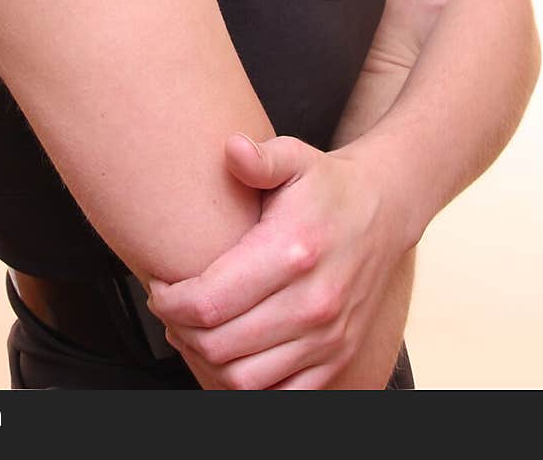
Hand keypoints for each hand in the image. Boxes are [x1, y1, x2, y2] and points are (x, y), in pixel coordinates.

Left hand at [148, 132, 406, 389]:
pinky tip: (228, 352)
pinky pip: (279, 395)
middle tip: (168, 308)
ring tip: (191, 330)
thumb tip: (232, 149)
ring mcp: (329, 336)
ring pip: (245, 380)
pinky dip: (245, 384)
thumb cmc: (326, 184)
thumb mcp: (294, 157)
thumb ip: (260, 157)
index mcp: (293, 251)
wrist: (385, 208)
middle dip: (179, 330)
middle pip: (220, 345)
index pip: (210, 301)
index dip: (169, 302)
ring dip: (205, 361)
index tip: (158, 286)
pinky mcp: (337, 357)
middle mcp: (314, 301)